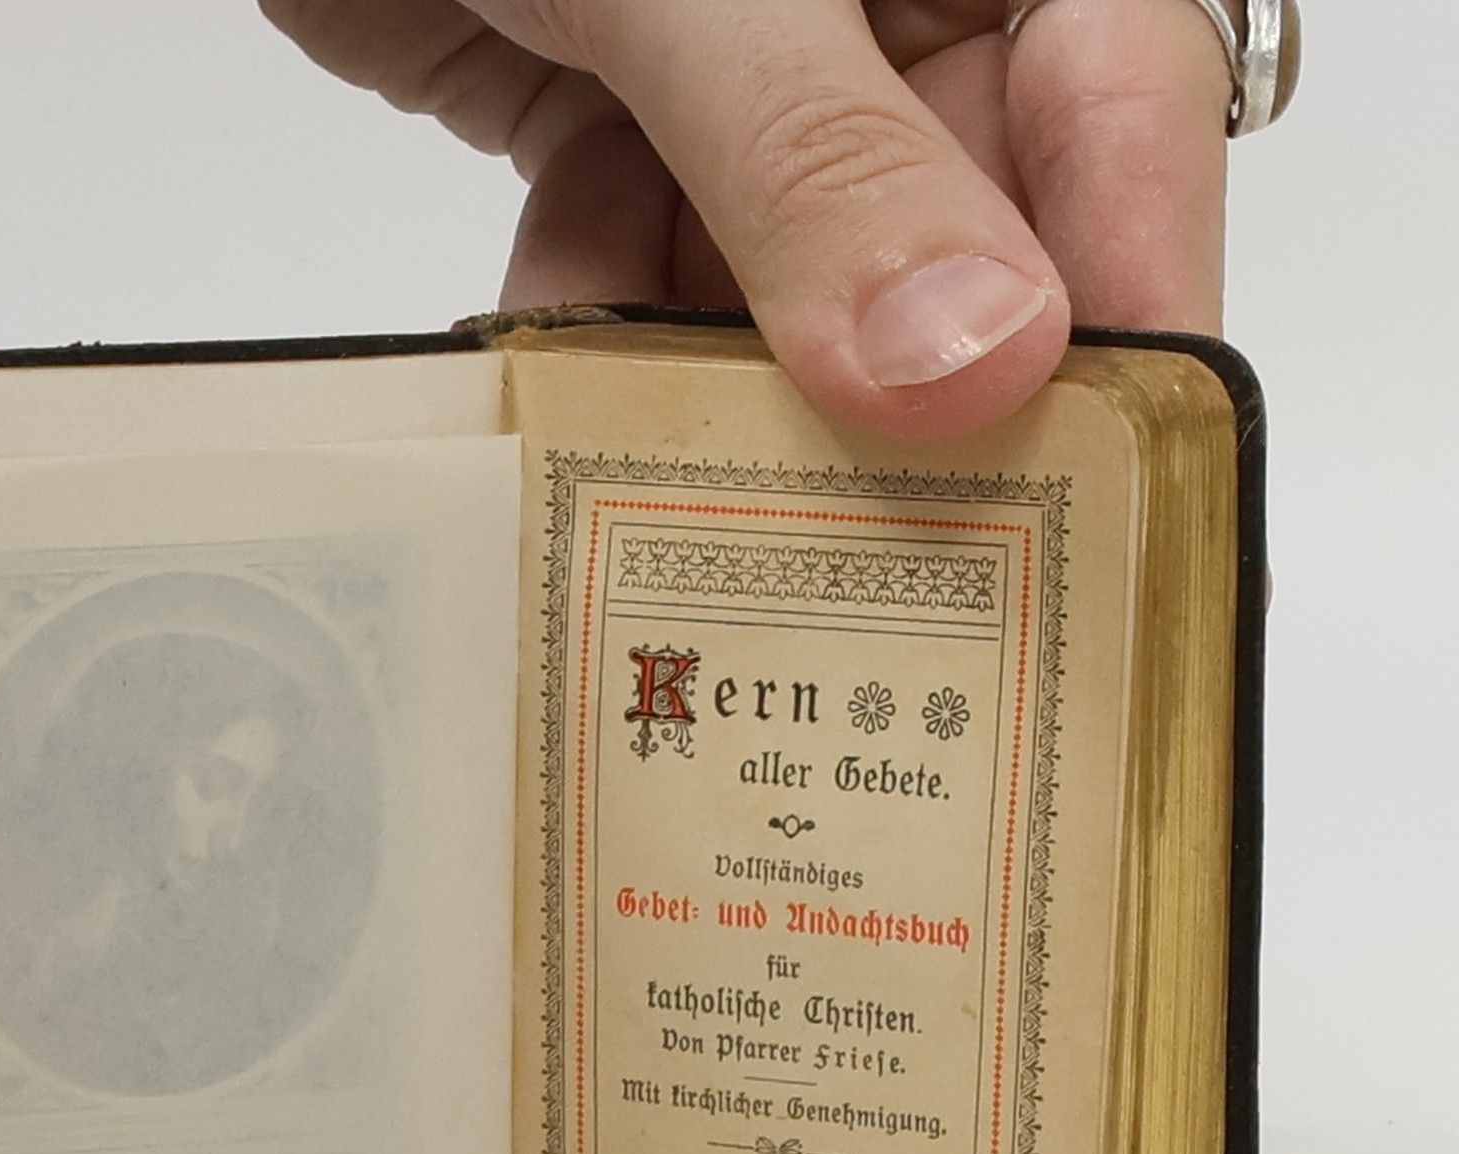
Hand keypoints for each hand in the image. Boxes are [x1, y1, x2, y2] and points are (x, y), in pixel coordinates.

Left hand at [264, 0, 1233, 436]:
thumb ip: (820, 157)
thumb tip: (970, 361)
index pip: (1122, 116)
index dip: (1134, 299)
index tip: (1113, 476)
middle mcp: (897, 28)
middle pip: (965, 256)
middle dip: (903, 404)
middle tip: (889, 560)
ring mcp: (762, 95)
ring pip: (796, 309)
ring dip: (719, 394)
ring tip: (677, 477)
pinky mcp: (636, 142)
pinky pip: (652, 289)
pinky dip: (602, 340)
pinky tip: (560, 370)